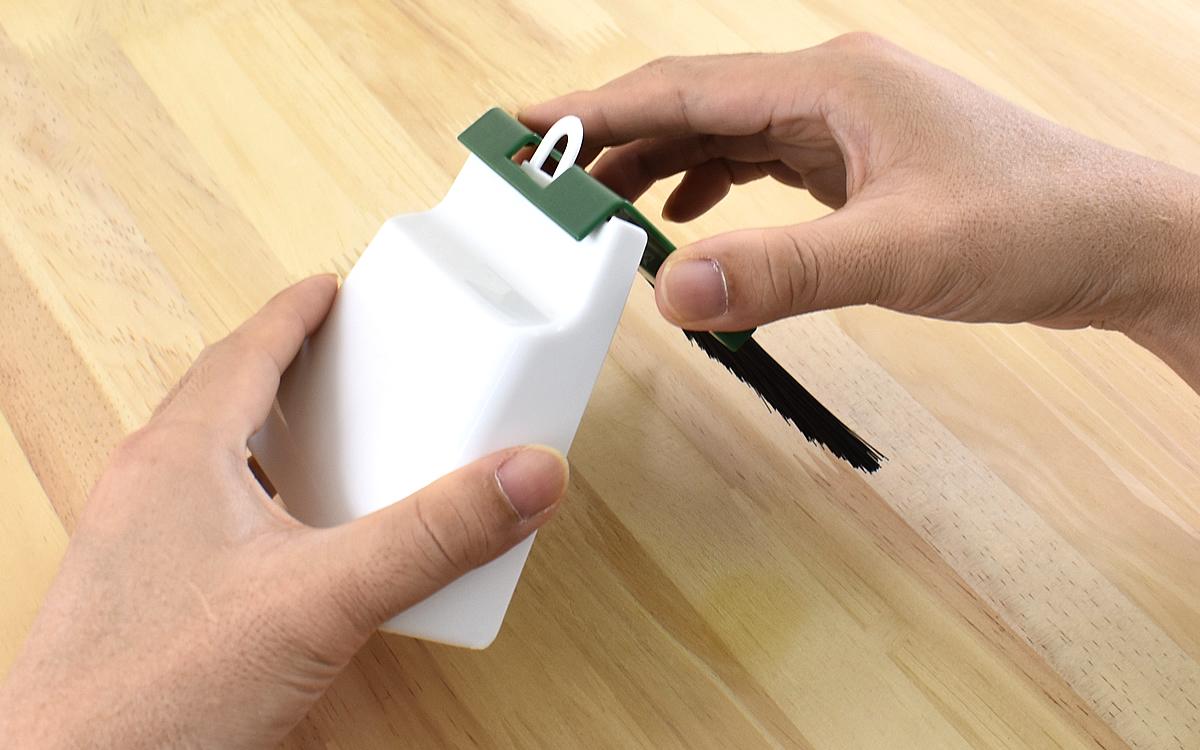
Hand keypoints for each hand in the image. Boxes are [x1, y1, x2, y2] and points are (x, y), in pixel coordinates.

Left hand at [0, 276, 568, 749]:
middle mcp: (145, 488)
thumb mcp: (324, 600)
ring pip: (206, 460)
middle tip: (341, 364)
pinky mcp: (139, 595)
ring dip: (266, 439)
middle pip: (220, 397)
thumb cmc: (156, 698)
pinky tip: (288, 549)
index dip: (295, 313)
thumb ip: (432, 536)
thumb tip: (520, 477)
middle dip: (283, 369)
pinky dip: (252, 505)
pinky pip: (200, 518)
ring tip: (324, 450)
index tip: (330, 289)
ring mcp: (132, 544)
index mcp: (180, 457)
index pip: (244, 352)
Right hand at [521, 34, 1199, 388]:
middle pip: (693, 103)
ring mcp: (849, 121)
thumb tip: (672, 292)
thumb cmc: (1033, 226)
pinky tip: (692, 213)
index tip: (528, 130)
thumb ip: (782, 272)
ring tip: (601, 204)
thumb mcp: (899, 254)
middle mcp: (832, 87)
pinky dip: (715, 183)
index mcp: (831, 83)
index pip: (684, 89)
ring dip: (660, 163)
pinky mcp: (864, 158)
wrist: (1120, 241)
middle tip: (547, 180)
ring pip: (726, 131)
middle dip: (614, 139)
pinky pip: (764, 159)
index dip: (597, 110)